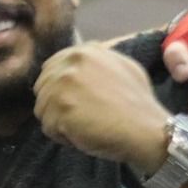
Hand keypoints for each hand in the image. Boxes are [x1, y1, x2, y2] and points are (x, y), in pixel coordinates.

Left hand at [34, 42, 169, 175]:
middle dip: (56, 105)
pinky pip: (48, 127)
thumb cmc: (137, 103)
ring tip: (86, 125)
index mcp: (84, 51)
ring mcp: (63, 85)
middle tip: (83, 116)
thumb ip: (95, 61)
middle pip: (42, 88)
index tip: (75, 101)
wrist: (145, 129)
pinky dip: (62, 136)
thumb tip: (75, 62)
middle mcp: (70, 63)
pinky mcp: (60, 108)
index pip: (50, 68)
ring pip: (42, 109)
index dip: (59, 88)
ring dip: (59, 122)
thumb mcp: (121, 67)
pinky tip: (84, 135)